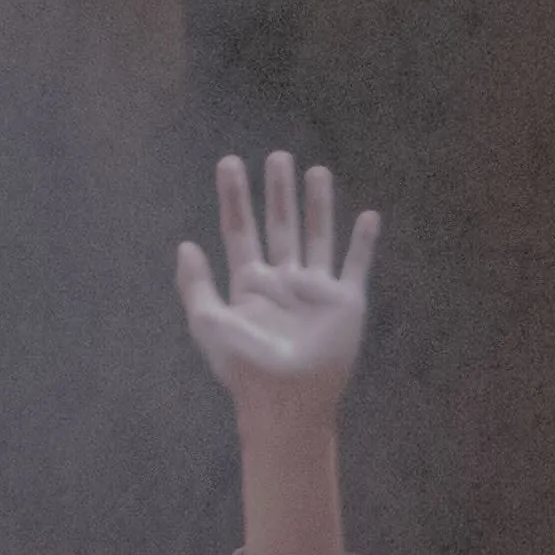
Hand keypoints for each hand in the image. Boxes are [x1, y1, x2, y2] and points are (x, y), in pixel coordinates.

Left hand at [177, 150, 376, 418]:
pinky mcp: (345, 302)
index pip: (241, 230)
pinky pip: (356, 265)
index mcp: (250, 284)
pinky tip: (369, 216)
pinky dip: (364, 242)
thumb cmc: (245, 366)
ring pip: (318, 236)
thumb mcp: (207, 322)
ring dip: (318, 204)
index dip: (235, 197)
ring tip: (316, 171)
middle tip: (278, 157)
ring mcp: (316, 290)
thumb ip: (195, 284)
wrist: (287, 398)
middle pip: (281, 225)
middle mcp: (284, 281)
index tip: (229, 163)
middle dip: (278, 192)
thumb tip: (186, 244)